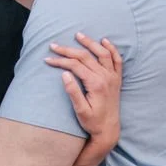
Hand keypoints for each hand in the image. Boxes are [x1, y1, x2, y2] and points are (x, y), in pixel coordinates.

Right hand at [46, 33, 122, 153]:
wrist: (109, 129)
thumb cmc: (93, 122)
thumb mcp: (80, 110)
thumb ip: (73, 92)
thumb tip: (64, 74)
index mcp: (96, 84)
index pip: (75, 66)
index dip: (60, 61)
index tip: (48, 60)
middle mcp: (106, 77)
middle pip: (85, 57)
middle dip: (68, 50)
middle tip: (54, 45)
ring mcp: (113, 77)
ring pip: (102, 53)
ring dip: (90, 43)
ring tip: (78, 35)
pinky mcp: (117, 79)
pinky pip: (117, 60)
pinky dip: (111, 49)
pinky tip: (104, 41)